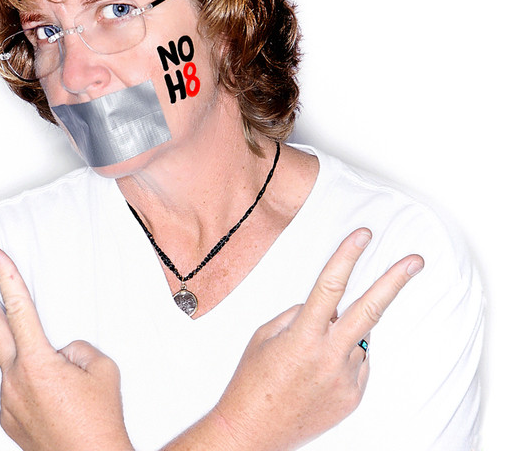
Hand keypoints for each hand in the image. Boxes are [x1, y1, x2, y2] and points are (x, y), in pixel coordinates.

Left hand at [0, 247, 133, 450]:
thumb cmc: (99, 420)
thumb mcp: (101, 368)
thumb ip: (76, 348)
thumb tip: (61, 351)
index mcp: (37, 364)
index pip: (19, 309)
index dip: (7, 279)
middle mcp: (15, 383)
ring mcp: (9, 403)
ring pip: (14, 364)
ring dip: (25, 354)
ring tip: (55, 368)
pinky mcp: (10, 419)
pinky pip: (17, 387)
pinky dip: (31, 380)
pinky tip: (53, 392)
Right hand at [185, 228, 423, 450]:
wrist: (253, 432)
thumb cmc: (252, 381)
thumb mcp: (264, 336)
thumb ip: (297, 315)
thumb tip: (325, 308)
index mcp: (302, 336)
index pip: (330, 286)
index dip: (347, 256)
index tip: (362, 235)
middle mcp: (330, 357)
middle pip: (370, 310)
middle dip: (395, 281)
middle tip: (416, 261)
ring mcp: (346, 380)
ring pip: (357, 339)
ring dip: (343, 334)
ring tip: (311, 358)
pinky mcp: (353, 397)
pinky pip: (357, 363)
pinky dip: (344, 357)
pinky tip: (319, 373)